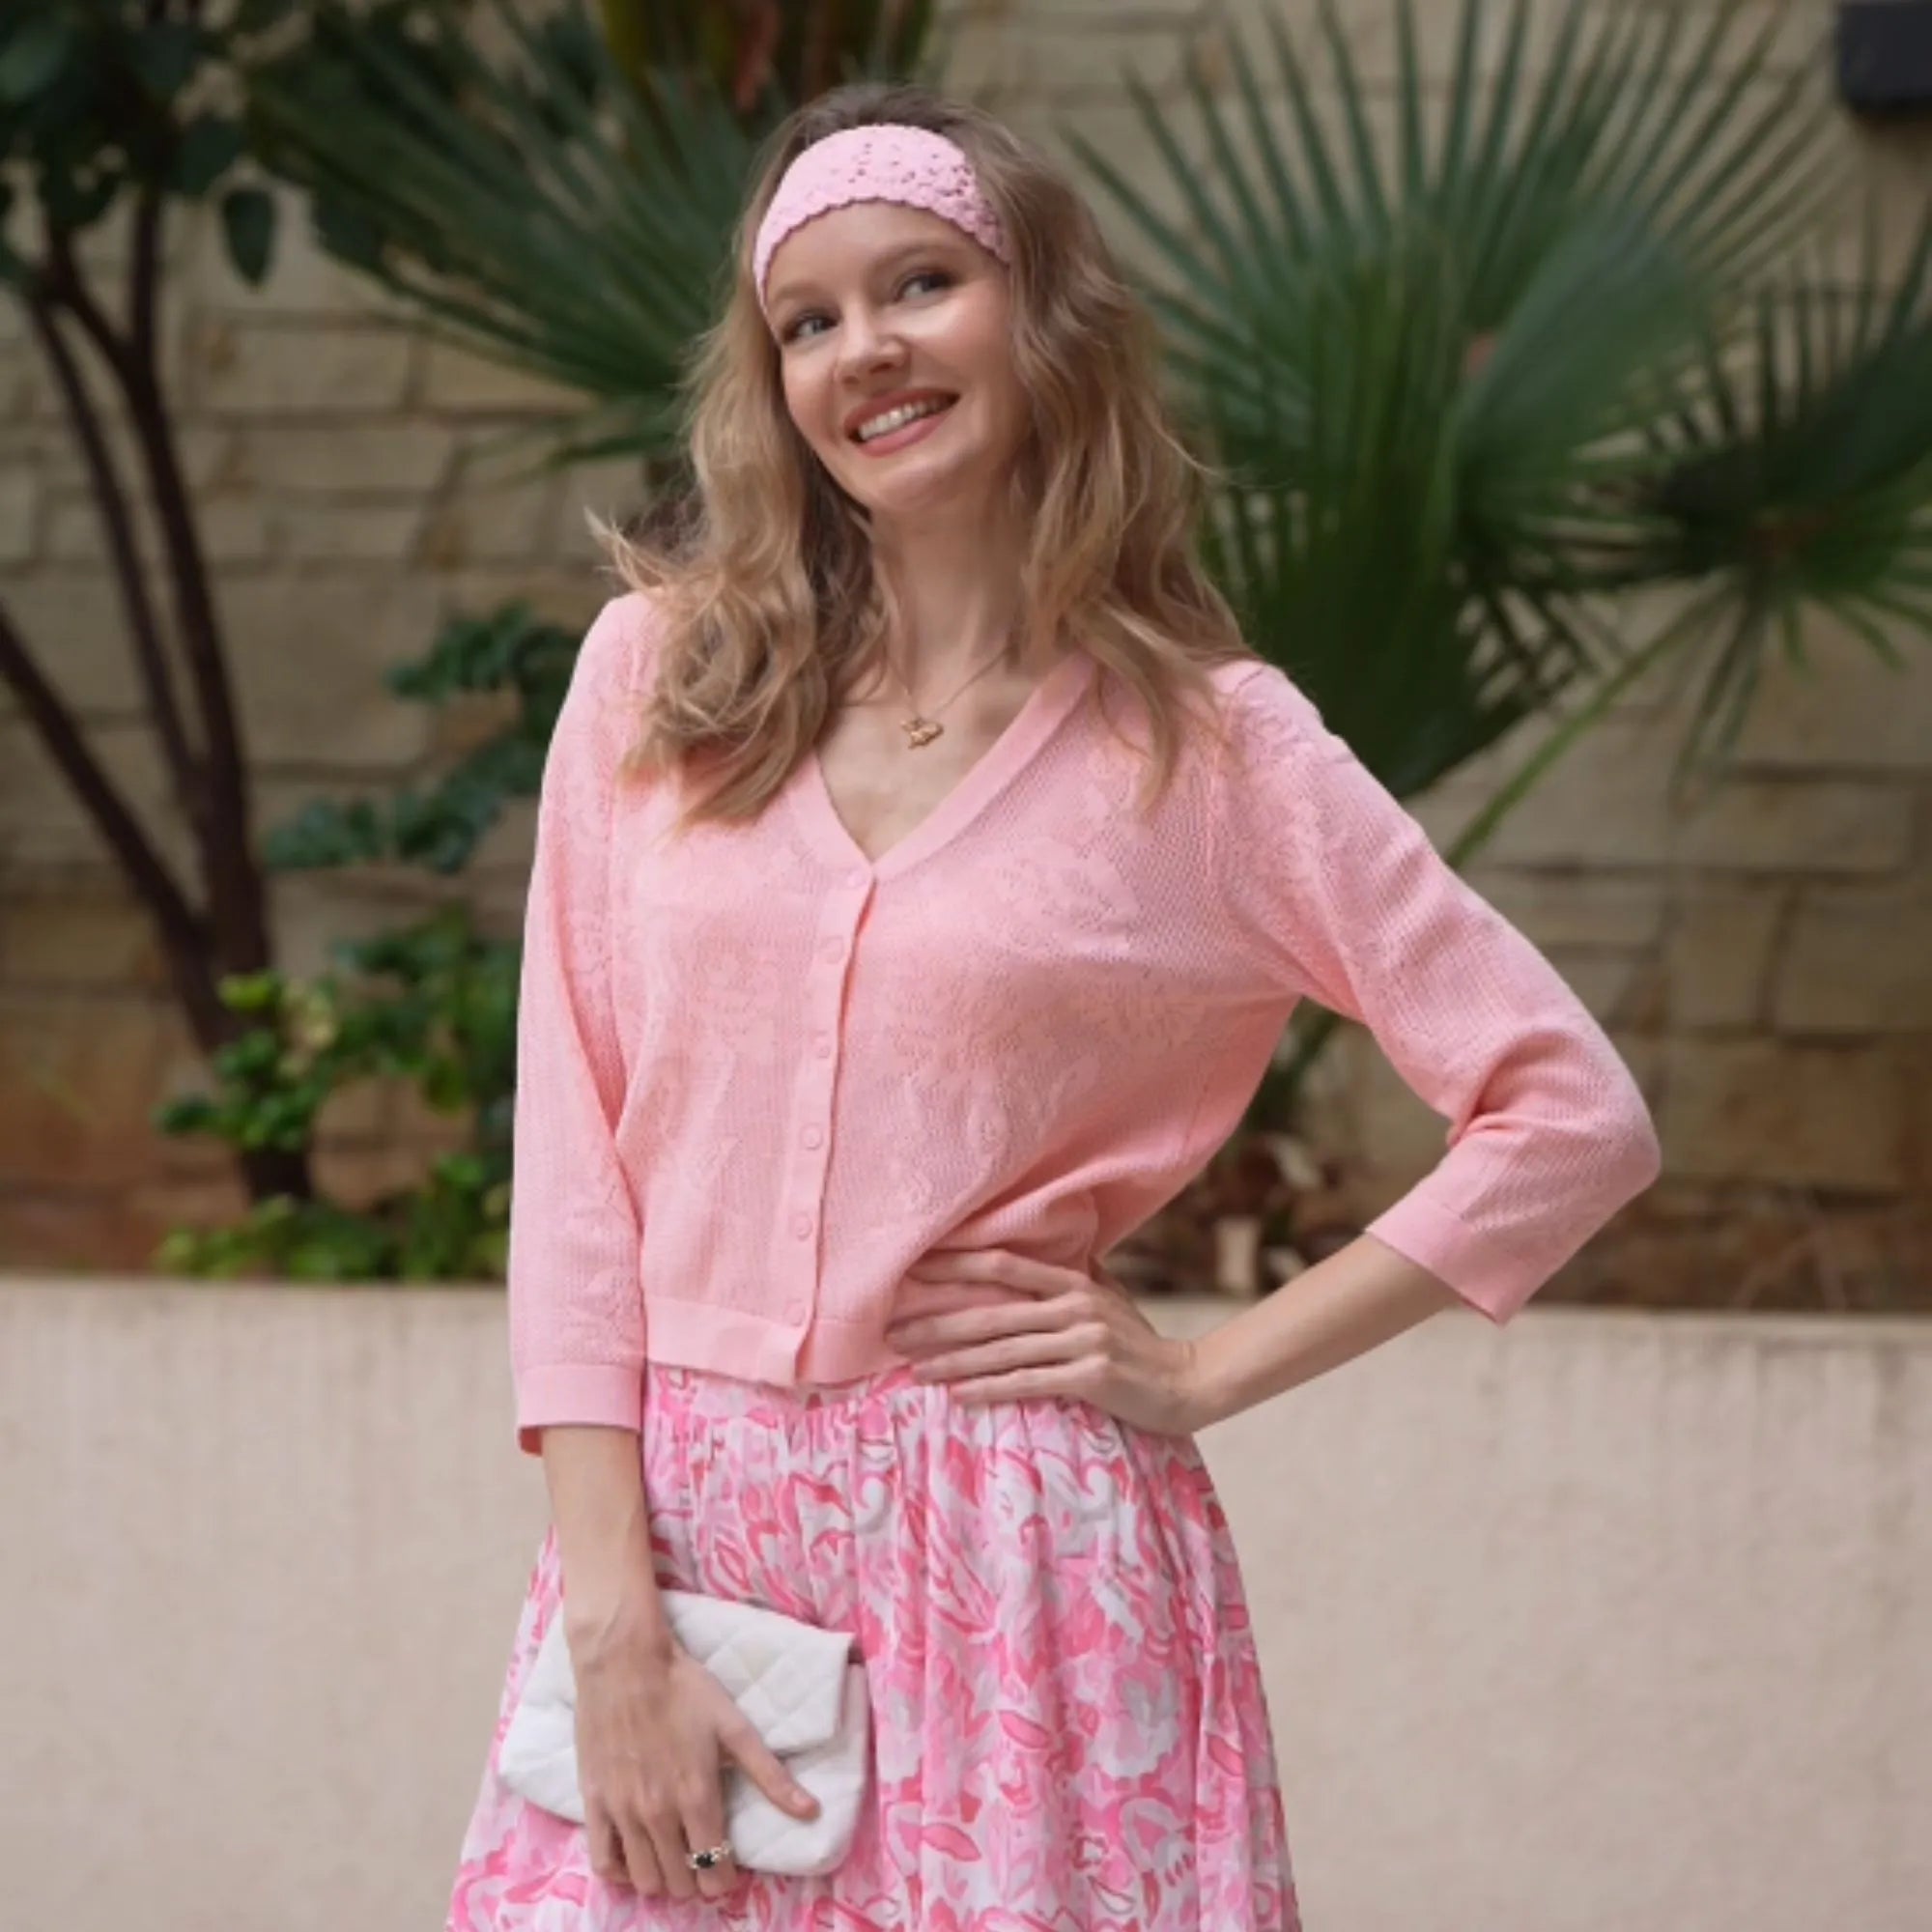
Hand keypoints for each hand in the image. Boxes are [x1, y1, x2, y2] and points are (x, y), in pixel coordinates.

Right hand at [567, 1605, 820, 1901]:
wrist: (626, 1661)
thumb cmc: (685, 1689)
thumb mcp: (735, 1727)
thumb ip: (770, 1775)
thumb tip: (811, 1811)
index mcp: (697, 1796)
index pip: (715, 1870)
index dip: (725, 1881)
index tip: (728, 1871)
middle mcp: (659, 1813)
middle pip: (680, 1883)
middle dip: (696, 1881)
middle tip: (702, 1861)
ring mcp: (622, 1811)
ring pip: (644, 1880)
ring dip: (662, 1879)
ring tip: (672, 1859)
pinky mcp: (594, 1803)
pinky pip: (602, 1862)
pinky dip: (620, 1869)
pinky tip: (634, 1854)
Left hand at [883, 1247, 1208, 1435]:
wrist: (1187, 1383)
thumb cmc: (1139, 1342)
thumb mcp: (1109, 1298)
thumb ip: (1076, 1275)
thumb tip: (1045, 1249)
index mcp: (1074, 1281)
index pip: (1002, 1264)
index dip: (955, 1263)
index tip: (910, 1269)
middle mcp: (1075, 1306)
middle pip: (991, 1310)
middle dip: (937, 1321)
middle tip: (892, 1331)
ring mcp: (1084, 1341)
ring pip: (1003, 1349)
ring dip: (954, 1360)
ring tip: (913, 1368)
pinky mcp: (1092, 1377)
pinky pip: (1029, 1382)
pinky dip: (990, 1389)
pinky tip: (958, 1394)